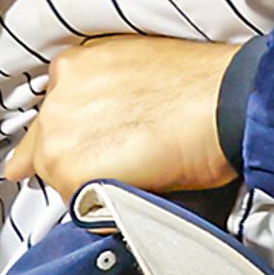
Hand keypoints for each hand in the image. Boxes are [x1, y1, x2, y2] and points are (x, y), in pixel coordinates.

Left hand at [6, 35, 238, 199]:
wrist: (224, 102)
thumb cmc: (198, 84)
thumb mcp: (136, 66)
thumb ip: (104, 91)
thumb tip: (99, 121)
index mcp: (71, 66)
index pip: (53, 114)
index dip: (76, 135)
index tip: (94, 146)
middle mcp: (56, 96)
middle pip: (49, 146)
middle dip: (78, 159)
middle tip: (123, 161)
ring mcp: (57, 134)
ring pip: (59, 177)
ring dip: (89, 183)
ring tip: (136, 173)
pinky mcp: (69, 170)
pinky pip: (76, 204)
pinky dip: (100, 208)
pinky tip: (135, 187)